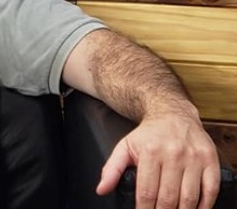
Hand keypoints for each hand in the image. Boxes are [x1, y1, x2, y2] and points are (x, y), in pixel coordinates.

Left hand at [96, 112, 220, 208]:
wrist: (172, 113)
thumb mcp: (125, 146)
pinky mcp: (210, 159)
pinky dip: (204, 205)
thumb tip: (101, 190)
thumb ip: (112, 169)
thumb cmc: (148, 135)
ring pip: (189, 197)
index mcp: (150, 152)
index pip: (147, 191)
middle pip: (168, 197)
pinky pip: (210, 189)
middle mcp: (173, 154)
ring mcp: (193, 157)